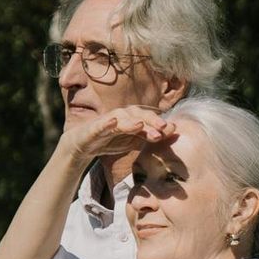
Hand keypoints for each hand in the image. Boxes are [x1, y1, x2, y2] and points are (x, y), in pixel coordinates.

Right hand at [59, 106, 177, 174]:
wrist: (83, 146)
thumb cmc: (110, 140)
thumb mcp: (133, 140)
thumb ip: (151, 135)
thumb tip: (174, 129)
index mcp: (131, 118)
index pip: (148, 117)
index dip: (159, 122)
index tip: (173, 129)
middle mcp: (121, 116)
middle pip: (137, 113)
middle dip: (150, 119)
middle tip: (162, 127)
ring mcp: (106, 121)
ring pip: (121, 118)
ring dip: (131, 121)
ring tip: (140, 125)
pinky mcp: (93, 128)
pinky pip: (100, 125)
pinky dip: (106, 123)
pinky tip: (113, 122)